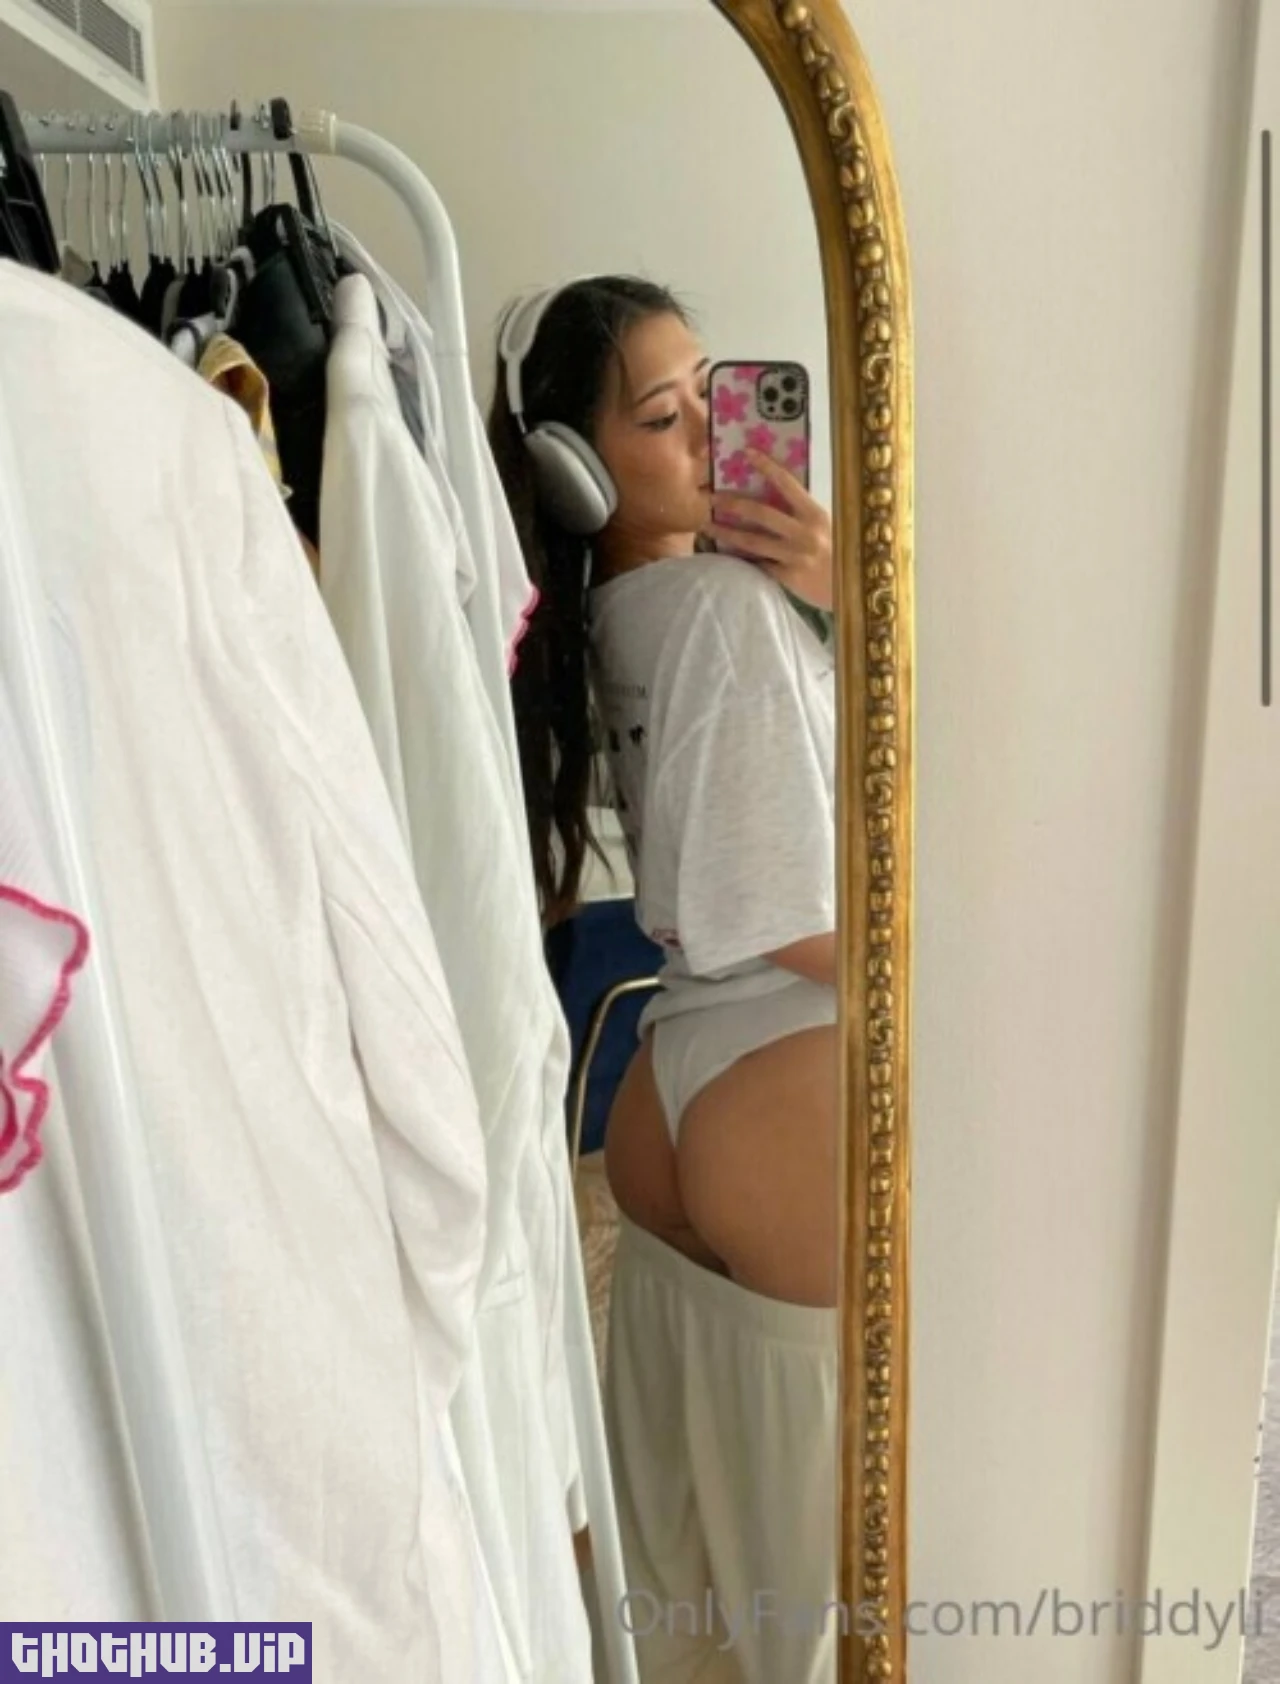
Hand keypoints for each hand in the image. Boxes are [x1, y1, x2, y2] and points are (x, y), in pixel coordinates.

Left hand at [704, 450, 832, 610]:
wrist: (851, 588)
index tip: (747, 452)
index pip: (787, 484)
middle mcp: (804, 533)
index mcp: (814, 514)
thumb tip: (773, 494)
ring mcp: (794, 556)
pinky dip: (739, 558)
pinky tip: (721, 552)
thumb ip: (802, 513)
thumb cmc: (838, 552)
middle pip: (761, 513)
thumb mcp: (826, 526)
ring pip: (752, 541)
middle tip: (711, 497)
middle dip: (733, 503)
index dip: (766, 466)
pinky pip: (758, 564)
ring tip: (706, 524)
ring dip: (726, 531)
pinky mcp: (787, 577)